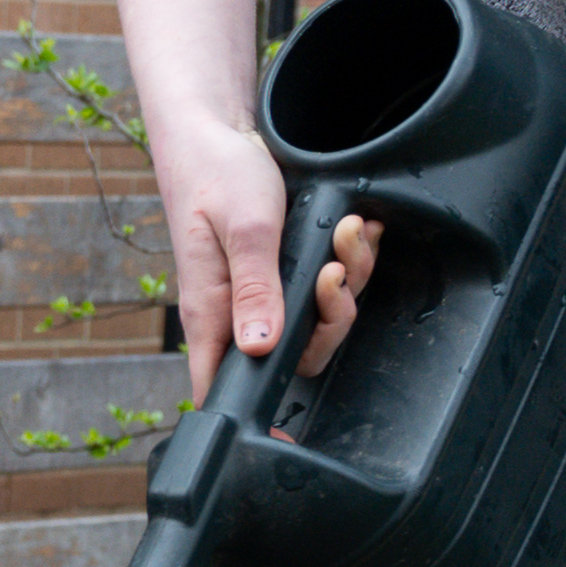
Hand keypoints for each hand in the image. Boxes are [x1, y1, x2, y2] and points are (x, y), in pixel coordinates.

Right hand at [153, 114, 375, 396]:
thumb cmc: (218, 175)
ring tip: (349, 231)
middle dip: (333, 317)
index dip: (253, 416)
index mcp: (213, 310)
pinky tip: (353, 229)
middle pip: (295, 355)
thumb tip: (259, 347)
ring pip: (318, 318)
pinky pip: (326, 287)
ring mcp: (259, 293)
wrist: (215, 132)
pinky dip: (350, 260)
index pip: (220, 387)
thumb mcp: (244, 226)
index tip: (286, 434)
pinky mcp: (280, 271)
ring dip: (349, 278)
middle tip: (336, 270)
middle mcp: (236, 311)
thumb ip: (255, 287)